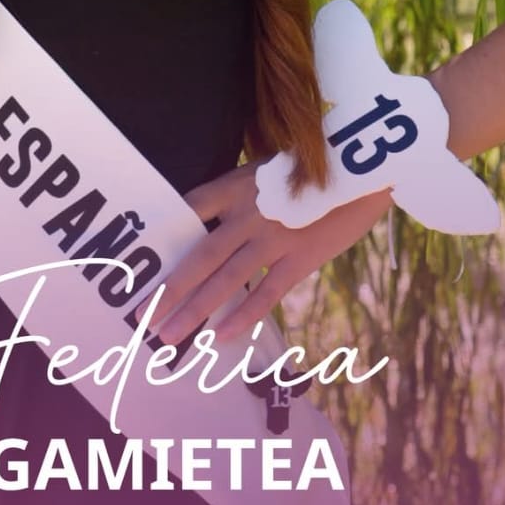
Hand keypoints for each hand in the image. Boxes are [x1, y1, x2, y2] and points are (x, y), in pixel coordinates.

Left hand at [136, 158, 395, 343]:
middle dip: (167, 289)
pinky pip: (264, 294)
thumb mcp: (273, 169)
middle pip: (198, 256)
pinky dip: (242, 317)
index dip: (164, 231)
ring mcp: (272, 238)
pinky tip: (220, 337)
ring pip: (224, 281)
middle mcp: (248, 214)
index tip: (139, 256)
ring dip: (193, 311)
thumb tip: (222, 223)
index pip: (189, 206)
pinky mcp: (299, 259)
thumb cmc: (319, 168)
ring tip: (167, 335)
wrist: (365, 168)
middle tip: (140, 316)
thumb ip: (247, 195)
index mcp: (237, 184)